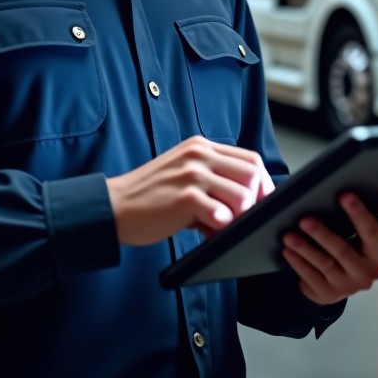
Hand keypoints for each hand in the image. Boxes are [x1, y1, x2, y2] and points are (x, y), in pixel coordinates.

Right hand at [106, 135, 274, 245]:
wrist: (114, 206)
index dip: (262, 183)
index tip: (261, 203)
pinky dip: (221, 226)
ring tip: (222, 225)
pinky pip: (221, 213)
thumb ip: (213, 182)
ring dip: (239, 217)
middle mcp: (199, 154)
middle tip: (245, 219)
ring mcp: (192, 173)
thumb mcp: (184, 176)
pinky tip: (208, 230)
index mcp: (201, 146)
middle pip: (252, 173)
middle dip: (256, 201)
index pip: (250, 158)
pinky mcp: (185, 196)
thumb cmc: (150, 196)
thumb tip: (246, 203)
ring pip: (242, 195)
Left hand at [280, 183, 377, 304]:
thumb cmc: (344, 247)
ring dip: (315, 239)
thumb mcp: (356, 233)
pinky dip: (299, 260)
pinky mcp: (330, 292)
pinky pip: (312, 274)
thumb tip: (345, 180)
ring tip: (300, 222)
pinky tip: (288, 248)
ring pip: (333, 257)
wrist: (328, 285)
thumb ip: (358, 213)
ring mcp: (352, 281)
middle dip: (357, 214)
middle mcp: (374, 265)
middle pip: (369, 236)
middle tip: (343, 195)